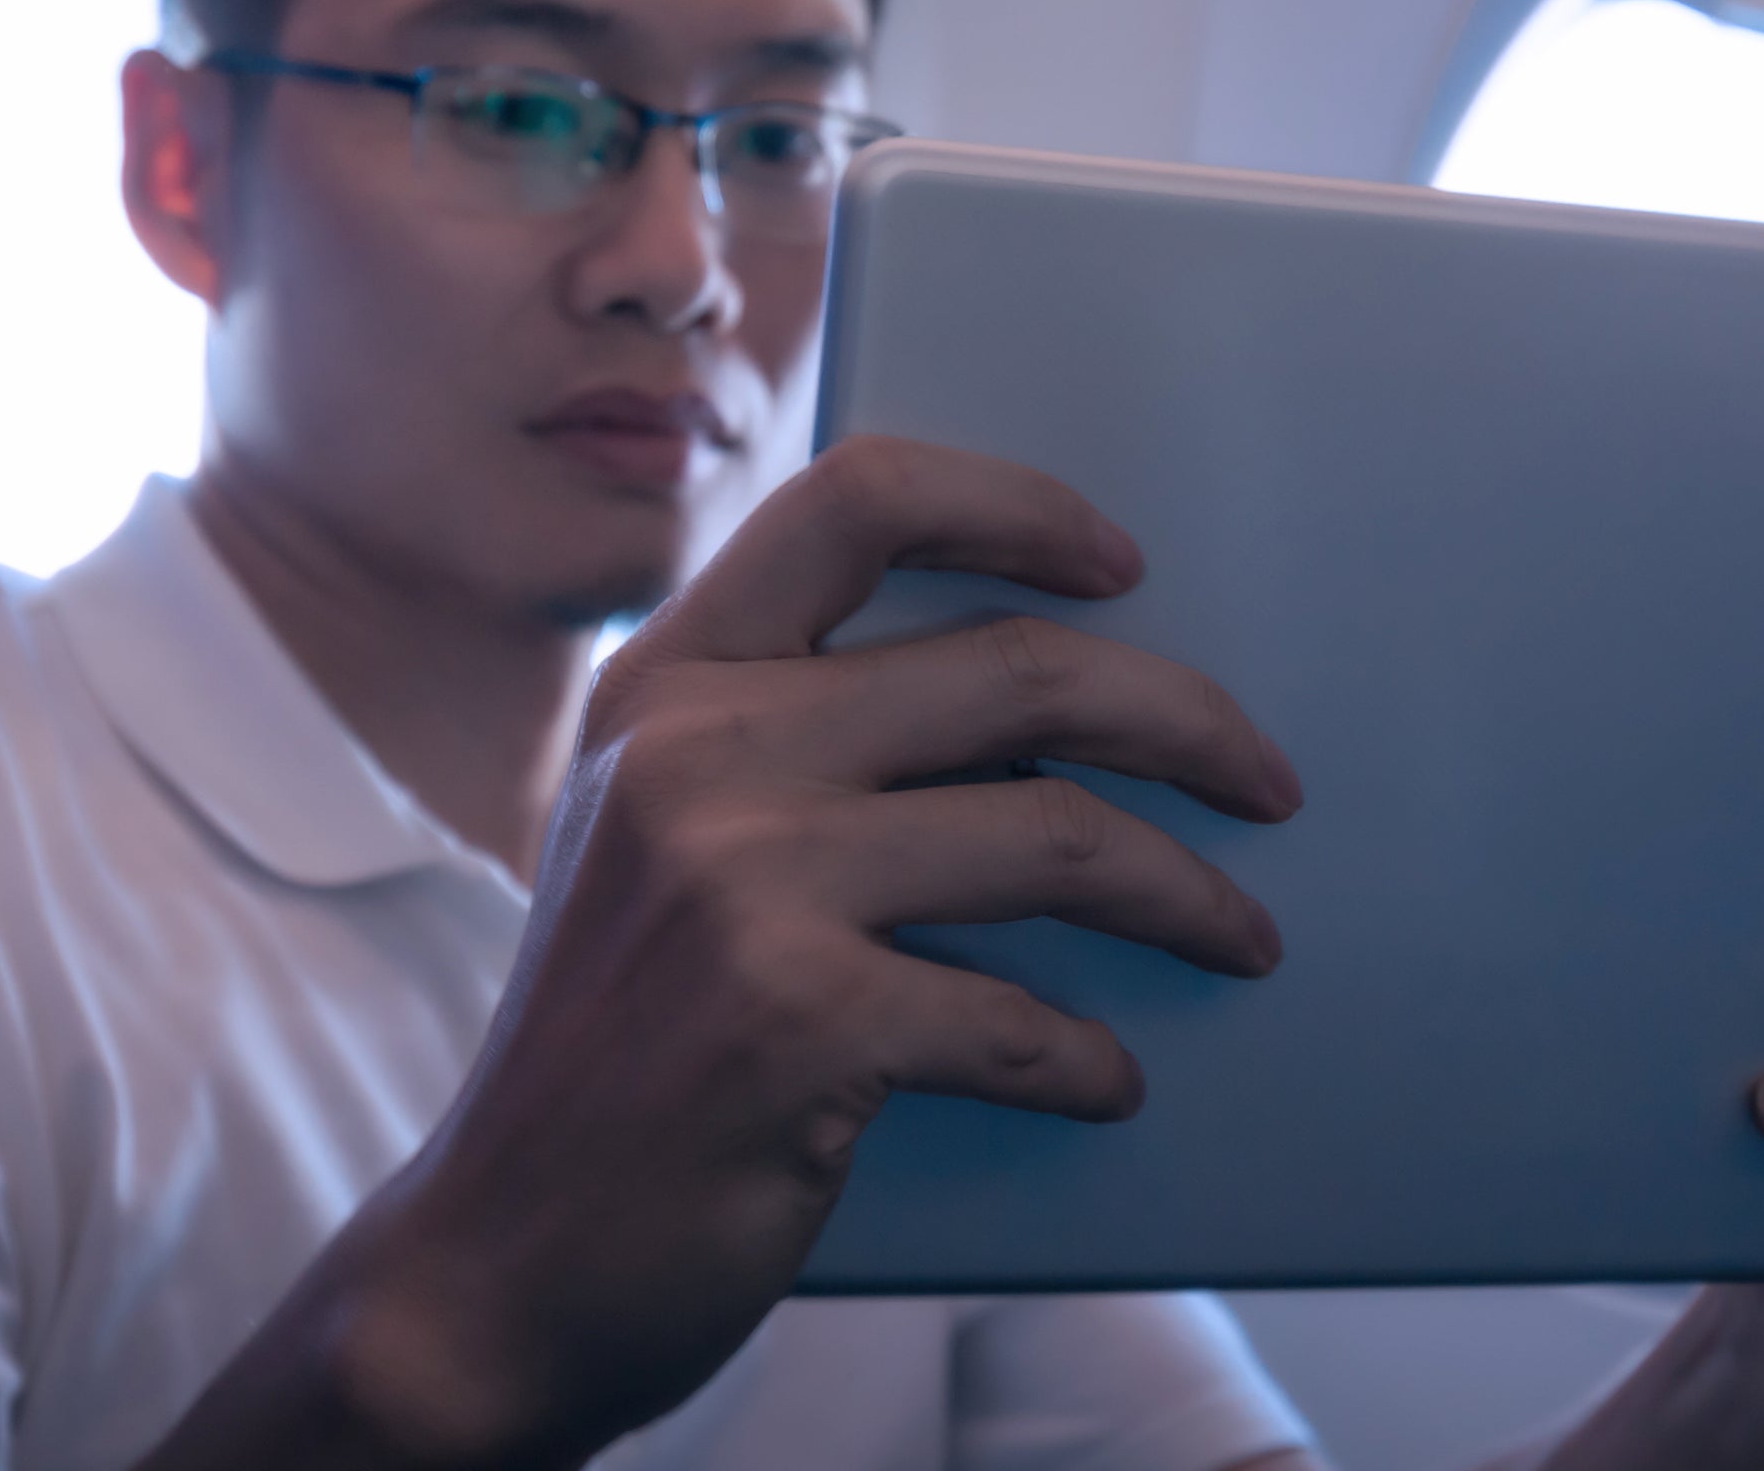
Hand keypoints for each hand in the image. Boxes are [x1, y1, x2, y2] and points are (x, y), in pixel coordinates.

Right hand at [166, 437, 1300, 1470]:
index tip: (1123, 566)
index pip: (859, 498)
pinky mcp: (796, 1020)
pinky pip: (1019, 1018)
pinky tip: (1105, 1083)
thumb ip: (790, 747)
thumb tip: (1053, 712)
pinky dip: (1087, 1060)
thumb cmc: (622, 1050)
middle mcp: (696, 752)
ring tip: (1238, 937)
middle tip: (1265, 781)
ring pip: (1056, 833)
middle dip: (1182, 719)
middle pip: (1016, 668)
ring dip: (1183, 893)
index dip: (1017, 509)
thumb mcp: (660, 844)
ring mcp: (741, 883)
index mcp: (666, 679)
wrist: (498, 1264)